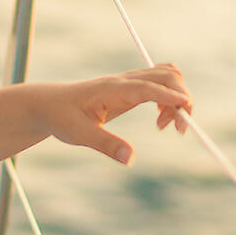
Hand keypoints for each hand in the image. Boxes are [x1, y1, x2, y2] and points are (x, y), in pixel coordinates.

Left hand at [37, 63, 191, 164]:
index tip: (186, 108)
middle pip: (166, 76)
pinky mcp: (132, 87)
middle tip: (177, 130)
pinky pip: (160, 84)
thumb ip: (107, 145)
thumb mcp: (80, 135)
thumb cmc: (62, 117)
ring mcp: (129, 81)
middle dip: (181, 99)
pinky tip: (160, 119)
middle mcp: (124, 81)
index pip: (147, 87)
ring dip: (176, 98)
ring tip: (165, 126)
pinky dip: (170, 98)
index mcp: (112, 89)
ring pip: (167, 76)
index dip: (168, 96)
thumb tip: (131, 158)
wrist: (49, 104)